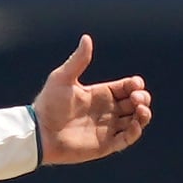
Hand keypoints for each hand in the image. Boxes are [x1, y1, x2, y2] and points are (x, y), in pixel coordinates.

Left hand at [33, 34, 151, 164]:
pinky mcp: (105, 144)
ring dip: (143, 114)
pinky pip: (127, 139)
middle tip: (137, 98)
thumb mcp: (62, 78)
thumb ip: (78, 60)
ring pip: (135, 120)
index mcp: (98, 94)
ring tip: (141, 109)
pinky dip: (135, 132)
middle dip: (142, 98)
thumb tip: (86, 37)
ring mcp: (107, 127)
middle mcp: (105, 110)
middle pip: (134, 103)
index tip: (135, 84)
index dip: (135, 85)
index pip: (125, 88)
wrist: (39, 131)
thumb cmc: (48, 104)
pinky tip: (135, 123)